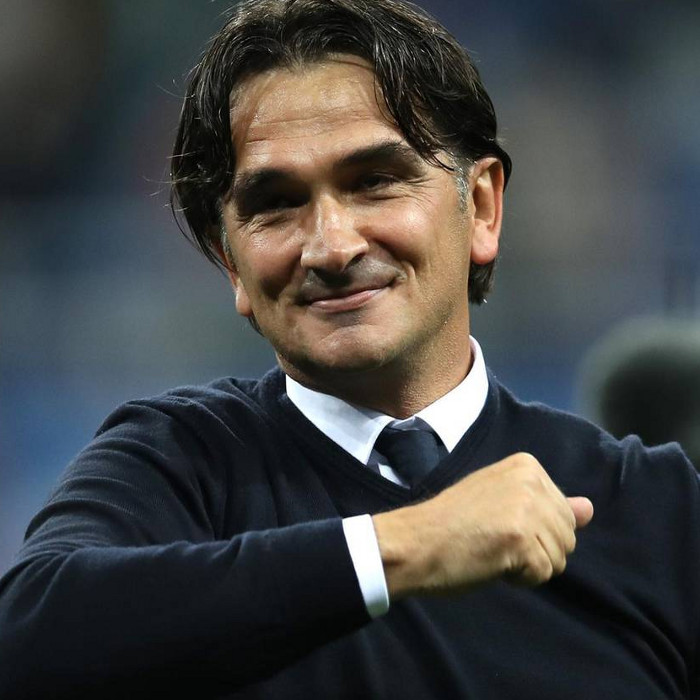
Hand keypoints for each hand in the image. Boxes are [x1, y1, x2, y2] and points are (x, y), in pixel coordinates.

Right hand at [372, 452, 593, 598]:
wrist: (415, 540)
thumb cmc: (451, 523)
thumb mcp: (503, 502)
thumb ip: (548, 504)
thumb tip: (589, 509)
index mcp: (526, 465)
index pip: (562, 513)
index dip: (532, 529)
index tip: (494, 522)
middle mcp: (531, 479)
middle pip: (567, 535)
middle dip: (535, 548)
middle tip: (492, 538)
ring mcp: (527, 507)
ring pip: (559, 558)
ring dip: (528, 565)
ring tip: (491, 550)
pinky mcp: (521, 537)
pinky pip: (543, 574)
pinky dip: (519, 578)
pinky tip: (491, 562)